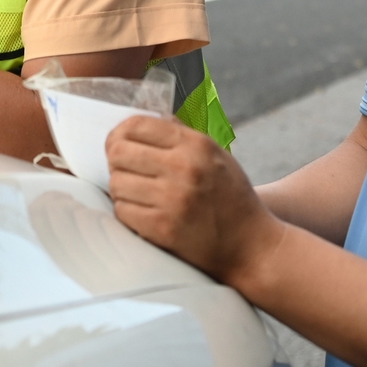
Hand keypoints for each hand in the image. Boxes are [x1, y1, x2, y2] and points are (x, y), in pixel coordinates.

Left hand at [106, 115, 284, 284]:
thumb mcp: (216, 154)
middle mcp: (184, 168)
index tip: (119, 142)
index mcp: (195, 145)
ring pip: (116, 183)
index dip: (119, 132)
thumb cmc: (231, 197)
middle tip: (124, 169)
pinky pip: (123, 211)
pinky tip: (141, 210)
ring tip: (136, 192)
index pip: (136, 125)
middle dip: (116, 160)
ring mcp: (173, 200)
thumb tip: (144, 120)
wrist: (251, 246)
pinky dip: (127, 210)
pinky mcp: (163, 229)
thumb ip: (181, 134)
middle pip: (118, 152)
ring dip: (122, 188)